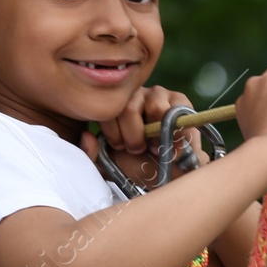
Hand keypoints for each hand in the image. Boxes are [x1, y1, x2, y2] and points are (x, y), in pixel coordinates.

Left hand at [79, 84, 203, 190]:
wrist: (169, 172)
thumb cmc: (139, 165)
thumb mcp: (111, 164)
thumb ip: (94, 155)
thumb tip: (87, 136)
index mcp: (115, 107)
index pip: (107, 111)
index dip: (114, 135)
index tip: (122, 149)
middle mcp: (135, 95)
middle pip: (129, 108)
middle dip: (133, 137)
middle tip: (139, 150)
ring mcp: (158, 94)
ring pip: (155, 106)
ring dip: (156, 134)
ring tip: (157, 148)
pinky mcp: (180, 100)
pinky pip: (177, 111)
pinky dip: (175, 133)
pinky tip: (173, 145)